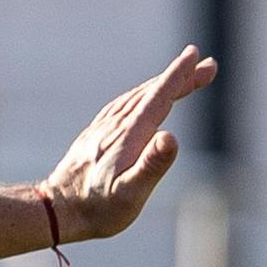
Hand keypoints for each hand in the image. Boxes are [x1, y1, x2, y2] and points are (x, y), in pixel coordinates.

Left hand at [36, 49, 209, 246]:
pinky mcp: (97, 133)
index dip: (178, 76)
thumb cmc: (98, 208)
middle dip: (180, 77)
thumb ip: (152, 165)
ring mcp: (104, 127)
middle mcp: (116, 125)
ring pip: (138, 96)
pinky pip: (124, 104)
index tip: (196, 56)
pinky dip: (142, 94)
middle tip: (208, 66)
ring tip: (184, 79)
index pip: (158, 97)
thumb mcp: (130, 193)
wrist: (58, 210)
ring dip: (163, 84)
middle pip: (152, 92)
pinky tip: (144, 97)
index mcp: (129, 135)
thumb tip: (172, 137)